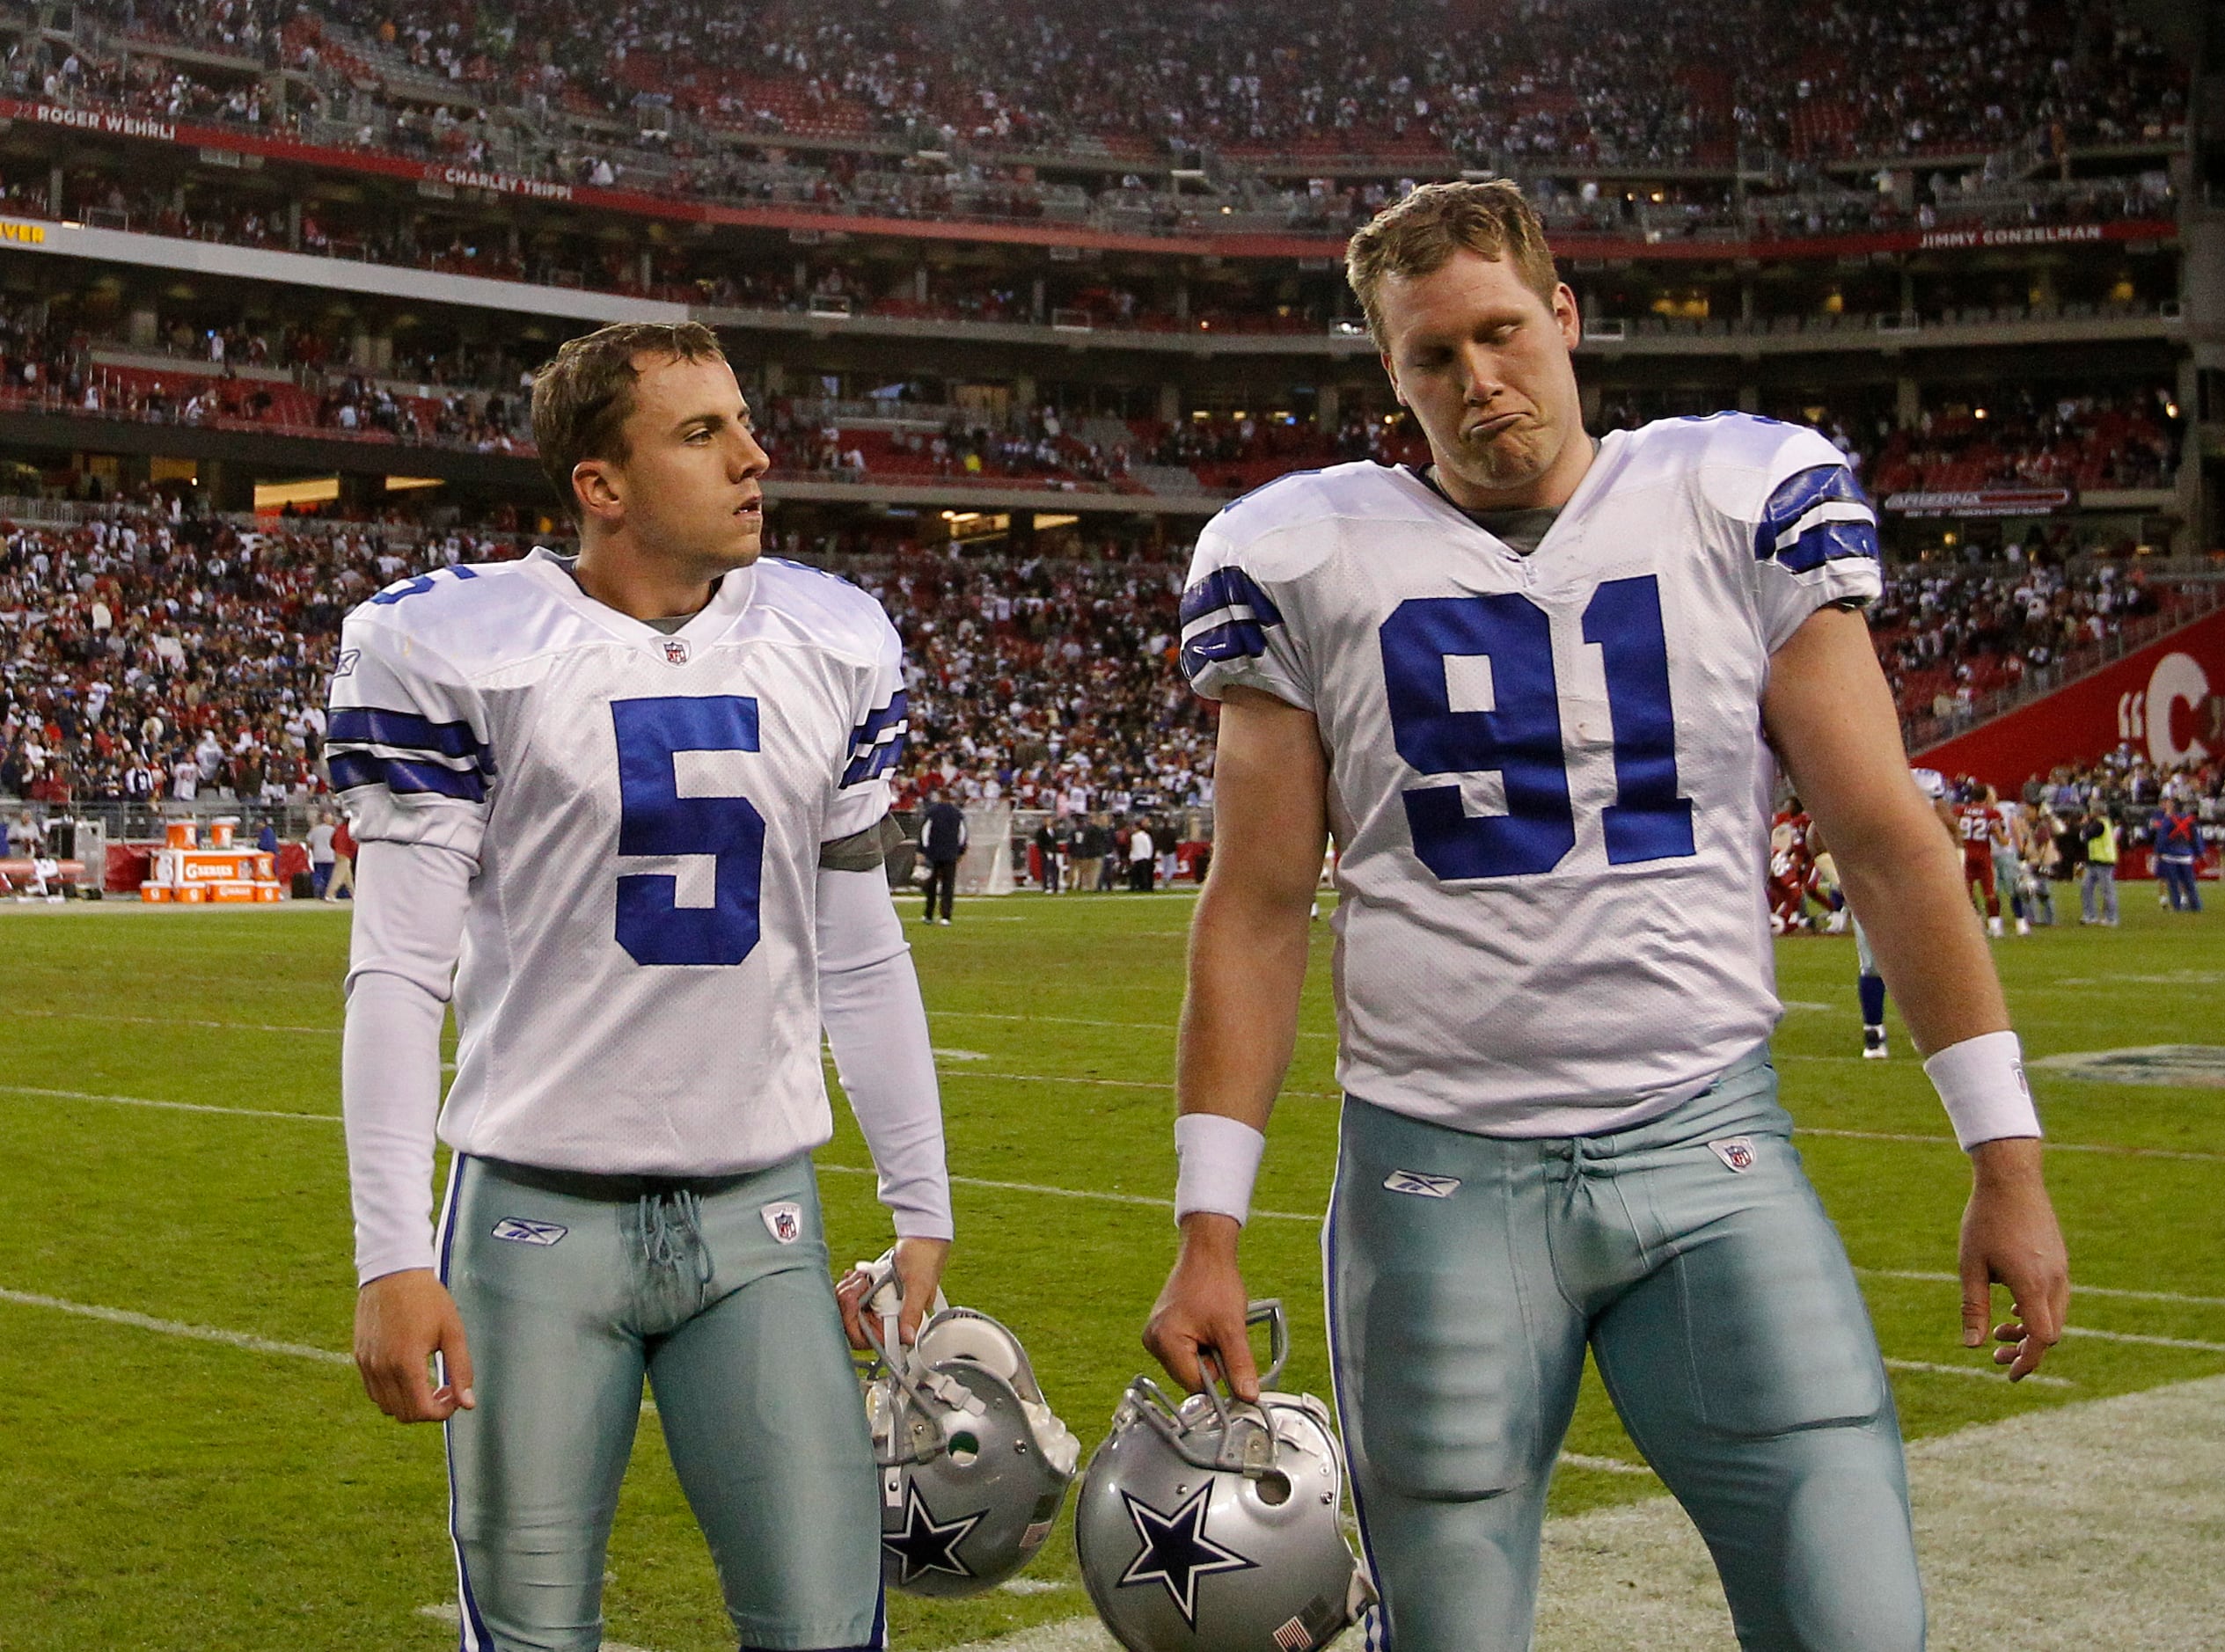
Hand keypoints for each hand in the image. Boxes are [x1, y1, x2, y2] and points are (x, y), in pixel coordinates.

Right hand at [354, 1268, 473, 1421]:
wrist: (393, 1272)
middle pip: (403, 1413)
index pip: (421, 1410)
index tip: (454, 1398)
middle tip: (445, 1390)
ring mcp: (367, 1363)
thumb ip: (461, 1369)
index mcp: (406, 1362)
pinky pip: (373, 1391)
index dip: (442, 1412)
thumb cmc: (426, 1298)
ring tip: (427, 1383)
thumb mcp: (452, 1331)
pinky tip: (409, 1374)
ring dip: (408, 1404)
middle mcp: (381, 1368)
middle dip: (428, 1410)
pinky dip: (392, 1393)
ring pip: (386, 1406)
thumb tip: (467, 1403)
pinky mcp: (360, 1356)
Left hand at [837, 1235, 950, 1351]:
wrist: (920, 1238)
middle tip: (856, 1286)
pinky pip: (853, 1296)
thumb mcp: (917, 1286)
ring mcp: (880, 1305)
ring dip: (850, 1291)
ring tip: (860, 1277)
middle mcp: (890, 1317)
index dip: (857, 1328)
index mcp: (904, 1322)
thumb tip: (908, 1337)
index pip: (874, 1340)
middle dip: (849, 1304)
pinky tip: (857, 1276)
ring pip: (851, 1310)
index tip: (854, 1307)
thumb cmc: (924, 1259)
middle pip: (856, 1325)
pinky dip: (851, 1284)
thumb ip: (912, 1312)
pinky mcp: (874, 1293)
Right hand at [1144, 1215, 1257, 1401]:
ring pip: (1188, 1366)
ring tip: (1211, 1326)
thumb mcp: (1232, 1328)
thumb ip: (1239, 1365)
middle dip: (1210, 1362)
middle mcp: (1152, 1341)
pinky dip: (1198, 1345)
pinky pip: (1184, 1352)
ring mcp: (1155, 1335)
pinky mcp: (1161, 1331)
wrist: (1206, 1253)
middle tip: (1218, 1333)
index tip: (1226, 1351)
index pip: (1194, 1384)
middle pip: (1189, 1377)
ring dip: (1205, 1353)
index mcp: (1164, 1341)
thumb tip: (1248, 1396)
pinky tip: (1204, 1324)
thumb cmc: (1215, 1282)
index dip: (1216, 1373)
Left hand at [1959, 1137, 2070, 1380]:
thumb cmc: (1985, 1221)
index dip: (2028, 1361)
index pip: (2041, 1339)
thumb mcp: (1971, 1266)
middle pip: (2050, 1332)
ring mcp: (2061, 1271)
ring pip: (2054, 1316)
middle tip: (1996, 1356)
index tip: (2008, 1372)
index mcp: (2032, 1285)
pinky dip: (2036, 1311)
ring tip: (1999, 1331)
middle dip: (2025, 1350)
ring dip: (2030, 1330)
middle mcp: (2054, 1281)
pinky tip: (2012, 1308)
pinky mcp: (2060, 1261)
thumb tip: (1972, 1347)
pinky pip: (2055, 1298)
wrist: (2012, 1179)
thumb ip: (1974, 1308)